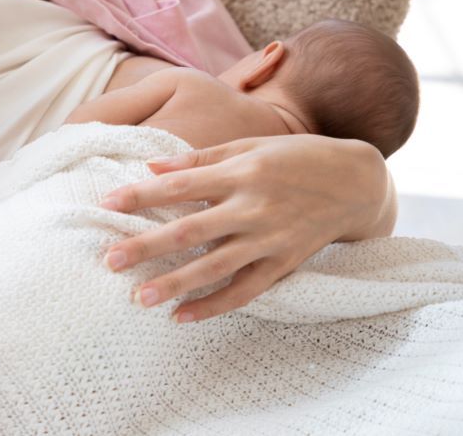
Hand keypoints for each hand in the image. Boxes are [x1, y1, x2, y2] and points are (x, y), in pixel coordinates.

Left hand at [98, 134, 388, 323]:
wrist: (356, 182)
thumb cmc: (294, 157)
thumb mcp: (248, 145)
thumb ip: (199, 159)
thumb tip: (150, 167)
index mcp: (241, 172)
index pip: (180, 185)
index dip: (142, 195)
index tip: (106, 203)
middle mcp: (253, 207)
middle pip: (191, 231)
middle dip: (147, 246)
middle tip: (110, 260)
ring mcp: (270, 239)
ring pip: (215, 267)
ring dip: (175, 284)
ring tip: (139, 298)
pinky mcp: (285, 263)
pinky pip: (245, 291)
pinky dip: (214, 306)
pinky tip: (181, 316)